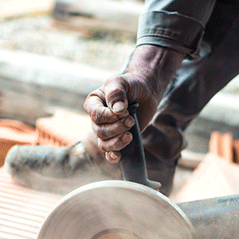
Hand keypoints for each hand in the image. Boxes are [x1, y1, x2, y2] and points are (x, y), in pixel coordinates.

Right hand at [83, 45, 184, 161]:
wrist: (145, 93)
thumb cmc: (131, 85)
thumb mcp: (122, 82)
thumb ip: (116, 92)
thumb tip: (118, 110)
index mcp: (93, 103)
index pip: (95, 115)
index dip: (109, 116)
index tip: (124, 111)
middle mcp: (97, 119)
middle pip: (100, 131)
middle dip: (117, 128)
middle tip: (132, 120)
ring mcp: (106, 131)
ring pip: (104, 144)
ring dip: (117, 142)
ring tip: (130, 135)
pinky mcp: (117, 140)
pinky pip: (109, 153)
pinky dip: (113, 156)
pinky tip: (119, 155)